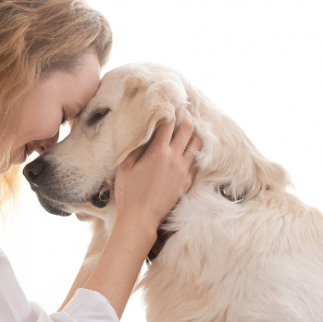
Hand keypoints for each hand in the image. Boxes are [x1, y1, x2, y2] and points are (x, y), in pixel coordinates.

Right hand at [114, 108, 201, 232]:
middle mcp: (175, 159)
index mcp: (158, 152)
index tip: (169, 103)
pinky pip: (196, 161)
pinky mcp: (187, 182)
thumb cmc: (128, 192)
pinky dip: (194, 151)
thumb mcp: (125, 165)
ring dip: (193, 133)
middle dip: (186, 116)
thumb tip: (144, 131)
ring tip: (187, 129)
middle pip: (188, 129)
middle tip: (183, 110)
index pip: (169, 123)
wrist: (140, 218)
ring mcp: (184, 171)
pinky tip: (187, 150)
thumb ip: (136, 146)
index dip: (170, 110)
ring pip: (197, 144)